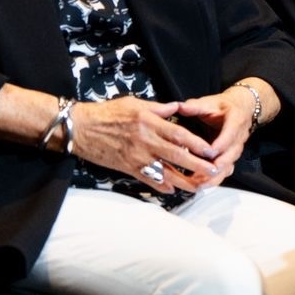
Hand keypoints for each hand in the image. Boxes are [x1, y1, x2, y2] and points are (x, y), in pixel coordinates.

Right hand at [70, 95, 219, 194]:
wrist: (81, 129)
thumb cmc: (107, 113)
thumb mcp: (134, 103)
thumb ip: (158, 108)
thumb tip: (177, 108)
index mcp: (148, 122)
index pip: (179, 134)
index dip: (196, 144)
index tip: (211, 150)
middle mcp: (145, 141)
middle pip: (176, 155)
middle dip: (197, 164)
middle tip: (214, 170)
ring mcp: (136, 156)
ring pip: (165, 172)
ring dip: (184, 180)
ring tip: (200, 186)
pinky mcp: (127, 167)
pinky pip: (147, 180)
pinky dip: (161, 186)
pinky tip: (173, 190)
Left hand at [172, 88, 260, 187]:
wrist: (242, 109)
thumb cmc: (225, 107)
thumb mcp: (211, 102)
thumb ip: (196, 106)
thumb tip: (180, 107)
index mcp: (236, 121)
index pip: (229, 135)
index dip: (220, 145)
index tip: (208, 153)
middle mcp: (238, 138)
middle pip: (230, 156)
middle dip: (215, 168)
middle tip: (201, 175)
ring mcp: (236, 150)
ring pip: (228, 167)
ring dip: (213, 177)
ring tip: (198, 186)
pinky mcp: (231, 157)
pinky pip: (225, 171)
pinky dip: (214, 179)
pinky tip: (200, 185)